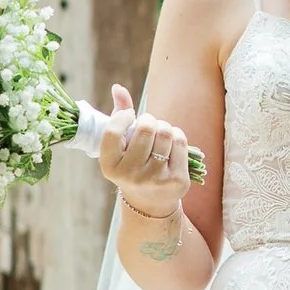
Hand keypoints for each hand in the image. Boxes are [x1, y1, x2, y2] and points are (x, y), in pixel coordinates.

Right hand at [98, 83, 189, 218]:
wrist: (150, 201)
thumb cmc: (132, 164)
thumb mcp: (120, 145)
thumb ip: (118, 115)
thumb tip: (118, 87)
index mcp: (109, 166)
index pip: (113, 130)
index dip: (124, 116)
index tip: (129, 116)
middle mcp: (130, 175)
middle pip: (146, 128)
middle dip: (149, 120)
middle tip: (148, 127)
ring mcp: (154, 179)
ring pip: (165, 132)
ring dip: (164, 127)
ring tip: (160, 136)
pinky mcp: (176, 181)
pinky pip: (180, 142)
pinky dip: (177, 136)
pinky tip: (171, 145)